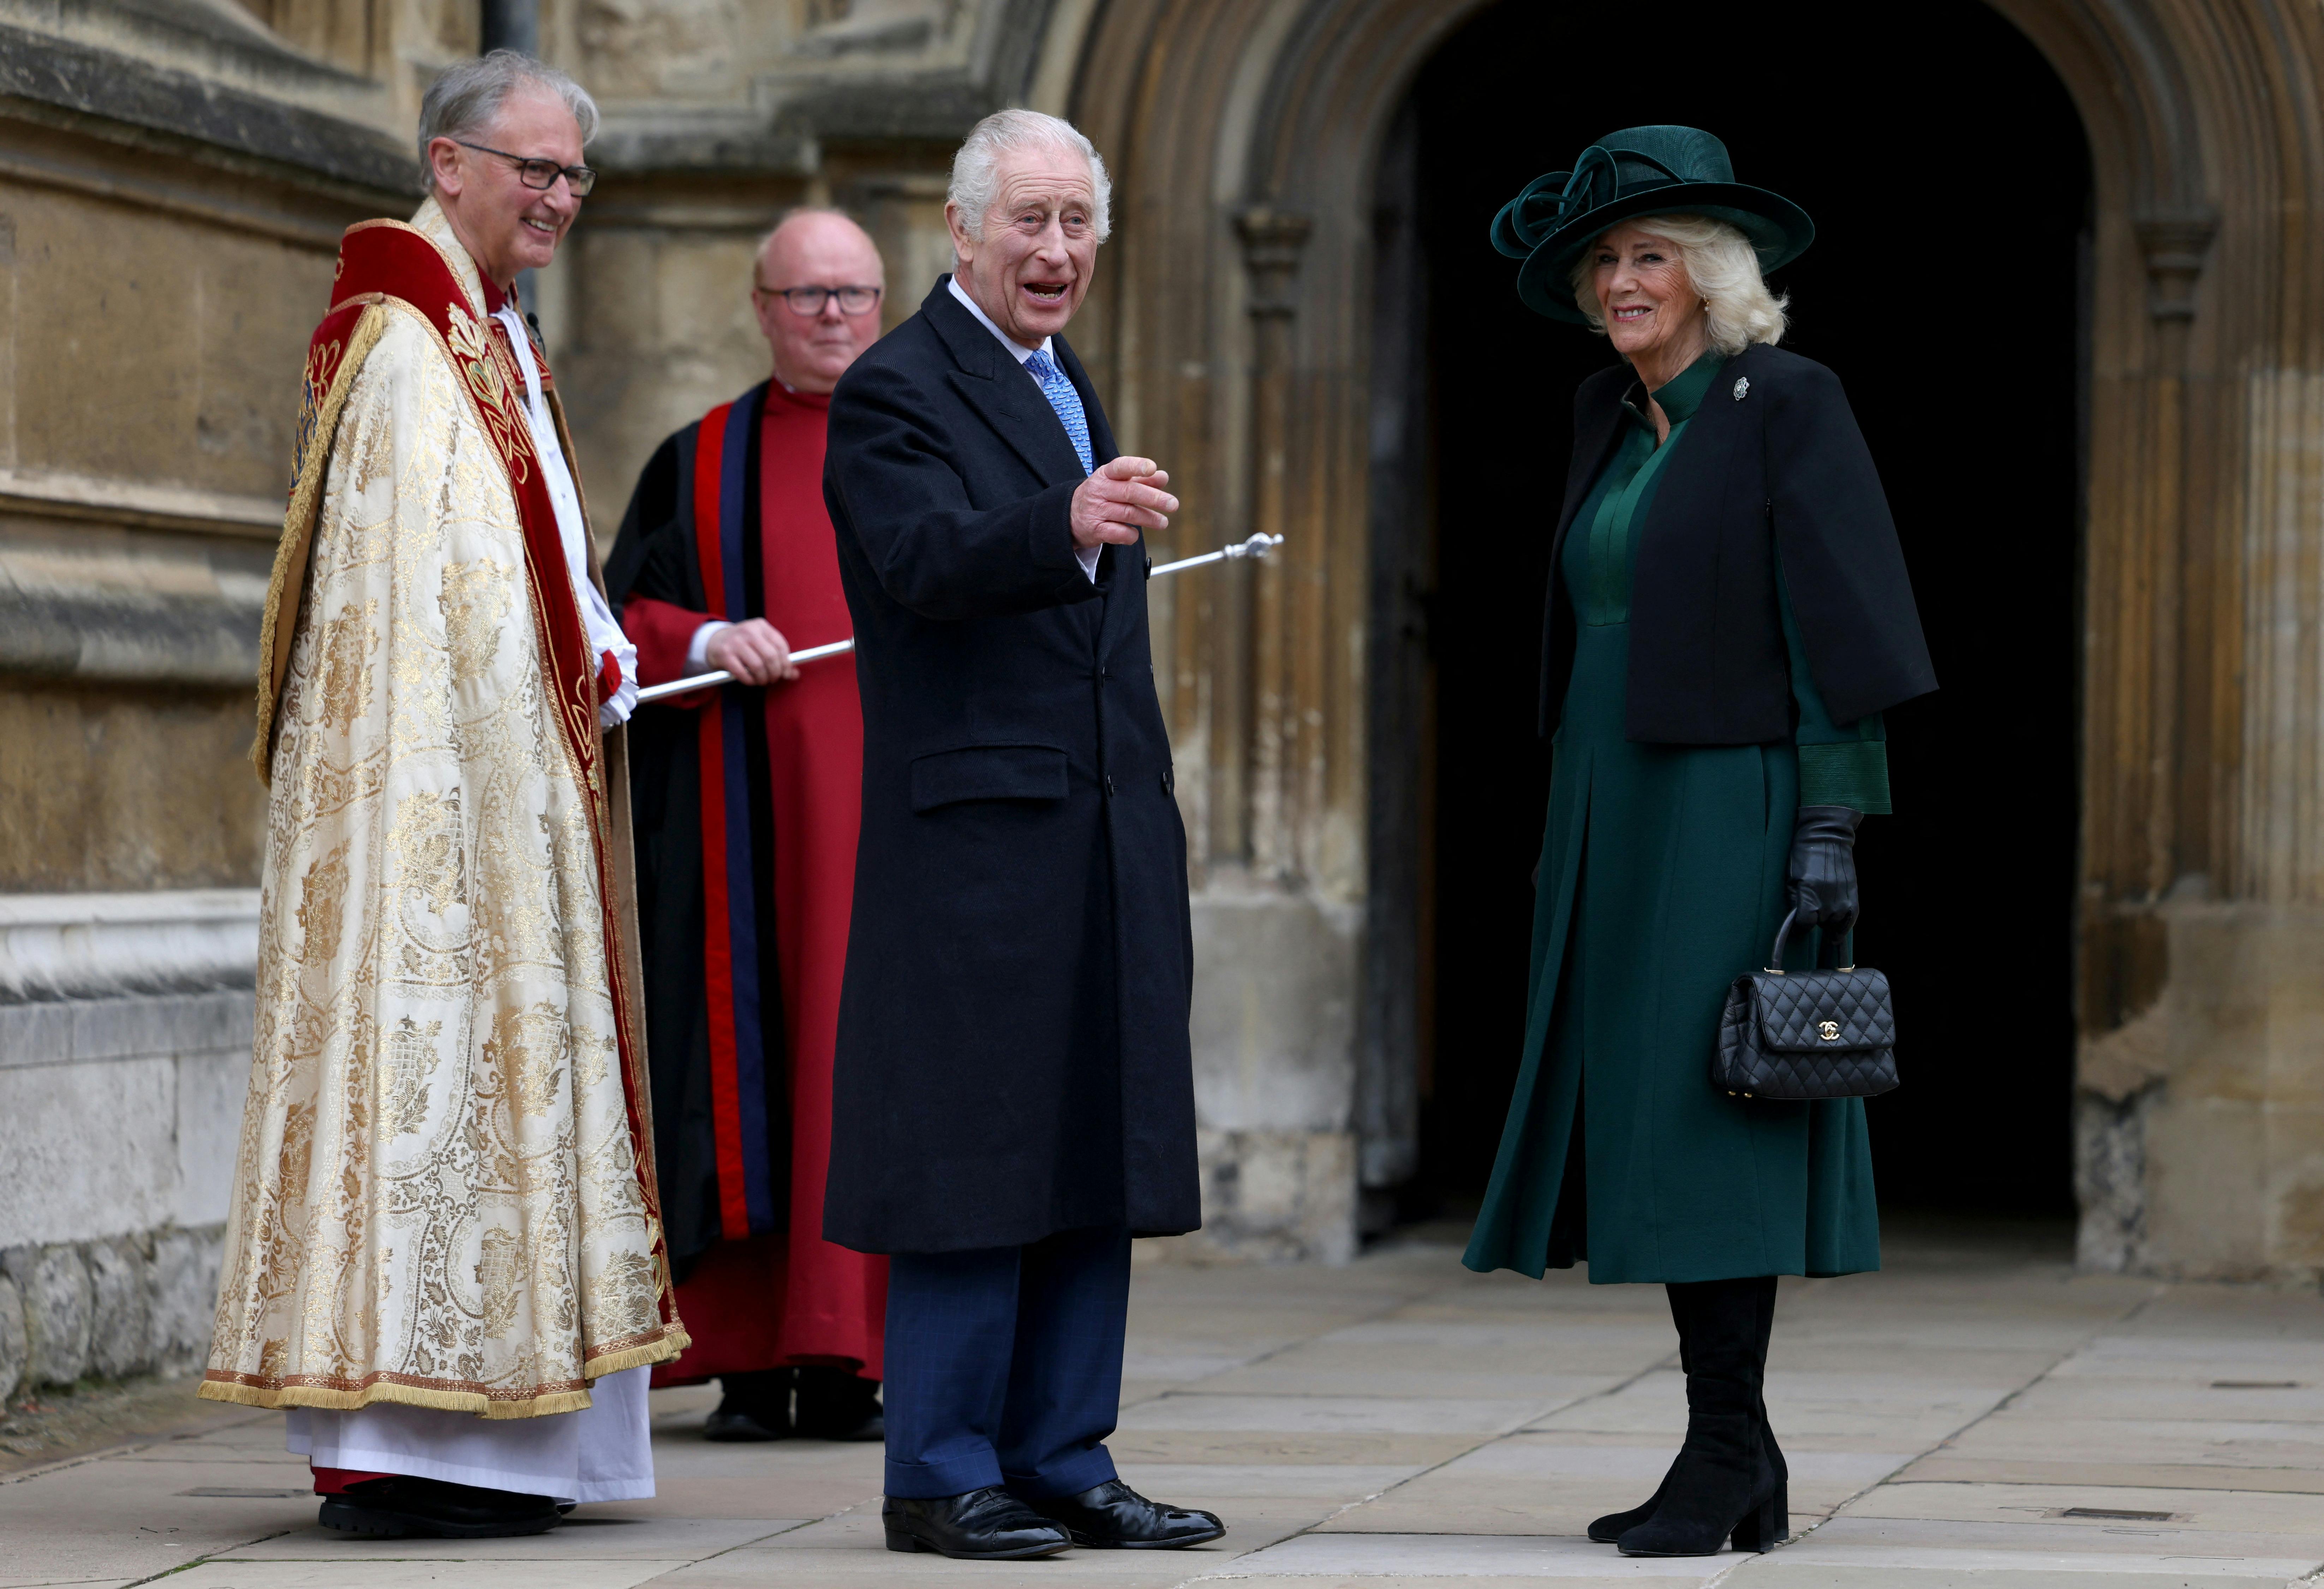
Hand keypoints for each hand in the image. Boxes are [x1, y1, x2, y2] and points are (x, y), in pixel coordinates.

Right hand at [704, 619, 797, 685]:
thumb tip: (794, 674)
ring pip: (758, 666)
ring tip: (762, 680)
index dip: (786, 663)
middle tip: (773, 679)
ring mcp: (735, 642)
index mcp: (761, 625)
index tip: (786, 674)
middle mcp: (749, 631)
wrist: (715, 641)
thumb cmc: (744, 644)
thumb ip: (778, 657)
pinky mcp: (725, 654)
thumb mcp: (761, 644)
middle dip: (775, 673)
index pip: (781, 645)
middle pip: (771, 657)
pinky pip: (742, 672)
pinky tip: (751, 680)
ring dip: (763, 678)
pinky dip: (750, 681)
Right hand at [1071, 456, 1175, 552]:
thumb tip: (1163, 476)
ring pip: (1128, 513)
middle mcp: (1099, 491)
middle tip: (1173, 504)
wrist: (1070, 516)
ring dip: (1149, 519)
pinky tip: (1136, 533)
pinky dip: (1131, 535)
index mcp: (1106, 474)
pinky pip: (1118, 533)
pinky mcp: (1095, 530)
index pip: (1120, 467)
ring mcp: (1096, 510)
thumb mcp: (1117, 482)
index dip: (1136, 466)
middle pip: (1130, 492)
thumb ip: (1141, 479)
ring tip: (1163, 522)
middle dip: (1154, 498)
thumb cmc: (1102, 495)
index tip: (1153, 468)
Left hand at [1786, 806, 1862, 932]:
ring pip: (1835, 924)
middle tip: (1812, 908)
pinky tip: (1838, 926)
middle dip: (1815, 920)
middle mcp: (1828, 898)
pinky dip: (1843, 924)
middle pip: (1821, 924)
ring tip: (1824, 910)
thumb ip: (1794, 902)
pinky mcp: (1854, 896)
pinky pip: (1850, 919)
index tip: (1800, 923)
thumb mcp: (1791, 878)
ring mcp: (1843, 898)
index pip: (1806, 923)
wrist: (1827, 838)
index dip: (1801, 926)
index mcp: (1810, 892)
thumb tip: (1797, 922)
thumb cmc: (1803, 856)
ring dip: (1829, 922)